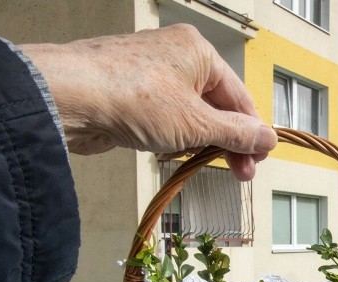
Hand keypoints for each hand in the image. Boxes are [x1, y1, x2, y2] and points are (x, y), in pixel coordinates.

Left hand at [21, 24, 276, 180]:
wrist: (68, 98)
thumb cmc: (135, 99)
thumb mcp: (197, 124)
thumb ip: (237, 134)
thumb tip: (268, 139)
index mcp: (199, 52)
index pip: (239, 97)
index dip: (251, 132)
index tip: (257, 161)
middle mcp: (176, 56)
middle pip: (216, 104)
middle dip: (228, 141)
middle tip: (239, 173)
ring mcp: (151, 73)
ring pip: (190, 112)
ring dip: (201, 141)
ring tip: (203, 164)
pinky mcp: (130, 92)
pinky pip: (165, 116)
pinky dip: (175, 136)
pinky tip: (173, 153)